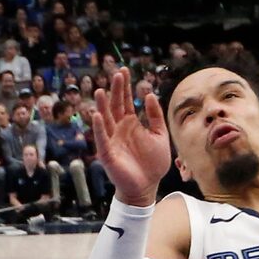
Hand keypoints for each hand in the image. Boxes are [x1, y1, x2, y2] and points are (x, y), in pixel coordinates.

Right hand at [91, 66, 170, 205]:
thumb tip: (149, 95)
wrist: (147, 187)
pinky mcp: (107, 154)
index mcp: (131, 123)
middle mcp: (119, 129)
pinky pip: (102, 139)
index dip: (125, 86)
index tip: (124, 70)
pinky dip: (99, 128)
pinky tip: (97, 115)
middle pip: (115, 105)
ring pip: (105, 119)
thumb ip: (156, 116)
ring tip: (102, 90)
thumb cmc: (153, 164)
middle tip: (117, 74)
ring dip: (103, 105)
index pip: (126, 101)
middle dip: (115, 90)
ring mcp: (112, 140)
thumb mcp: (160, 136)